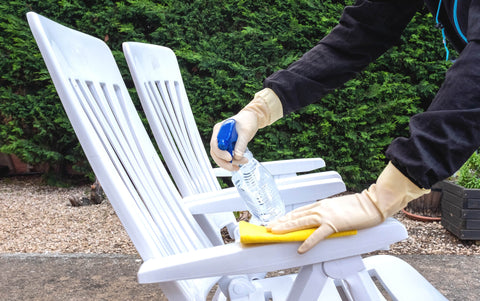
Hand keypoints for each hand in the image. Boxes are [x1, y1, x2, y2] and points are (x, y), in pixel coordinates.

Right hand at [209, 88, 282, 170]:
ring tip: (241, 164)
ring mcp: (222, 142)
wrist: (252, 119)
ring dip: (229, 164)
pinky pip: (226, 157)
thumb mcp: (245, 132)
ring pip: (220, 157)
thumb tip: (237, 157)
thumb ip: (241, 144)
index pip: (215, 144)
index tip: (230, 157)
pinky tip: (238, 165)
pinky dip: (231, 162)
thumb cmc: (248, 121)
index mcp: (219, 130)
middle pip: (215, 153)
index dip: (221, 153)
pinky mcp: (227, 146)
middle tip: (234, 167)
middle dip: (224, 162)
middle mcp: (218, 136)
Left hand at [267, 162, 429, 253]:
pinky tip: (300, 248)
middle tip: (269, 227)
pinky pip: (317, 235)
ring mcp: (325, 216)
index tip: (277, 220)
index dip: (287, 216)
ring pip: (301, 222)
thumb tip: (317, 222)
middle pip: (296, 215)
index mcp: (321, 205)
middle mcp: (320, 208)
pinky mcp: (333, 224)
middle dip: (281, 222)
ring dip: (287, 228)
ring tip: (275, 233)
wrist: (371, 203)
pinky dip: (308, 242)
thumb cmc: (358, 207)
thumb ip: (326, 214)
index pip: (299, 211)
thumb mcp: (337, 209)